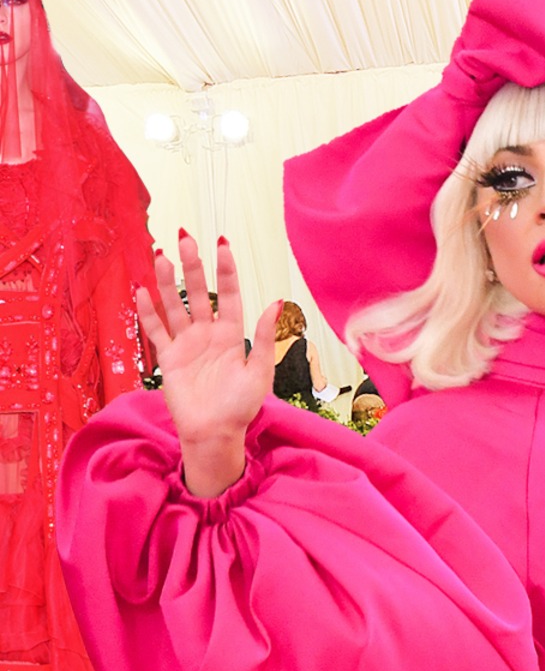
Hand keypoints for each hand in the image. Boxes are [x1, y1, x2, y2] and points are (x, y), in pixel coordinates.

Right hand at [136, 233, 278, 496]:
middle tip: (184, 236)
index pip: (228, 295)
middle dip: (192, 266)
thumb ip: (264, 338)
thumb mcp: (259, 372)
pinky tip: (141, 290)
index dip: (225, 270)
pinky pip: (156, 330)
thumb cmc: (241, 406)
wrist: (216, 434)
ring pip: (175, 306)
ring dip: (166, 282)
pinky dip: (148, 312)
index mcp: (232, 335)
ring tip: (161, 255)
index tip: (222, 243)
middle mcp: (208, 334)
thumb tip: (276, 303)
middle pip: (198, 292)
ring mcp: (187, 344)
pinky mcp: (169, 358)